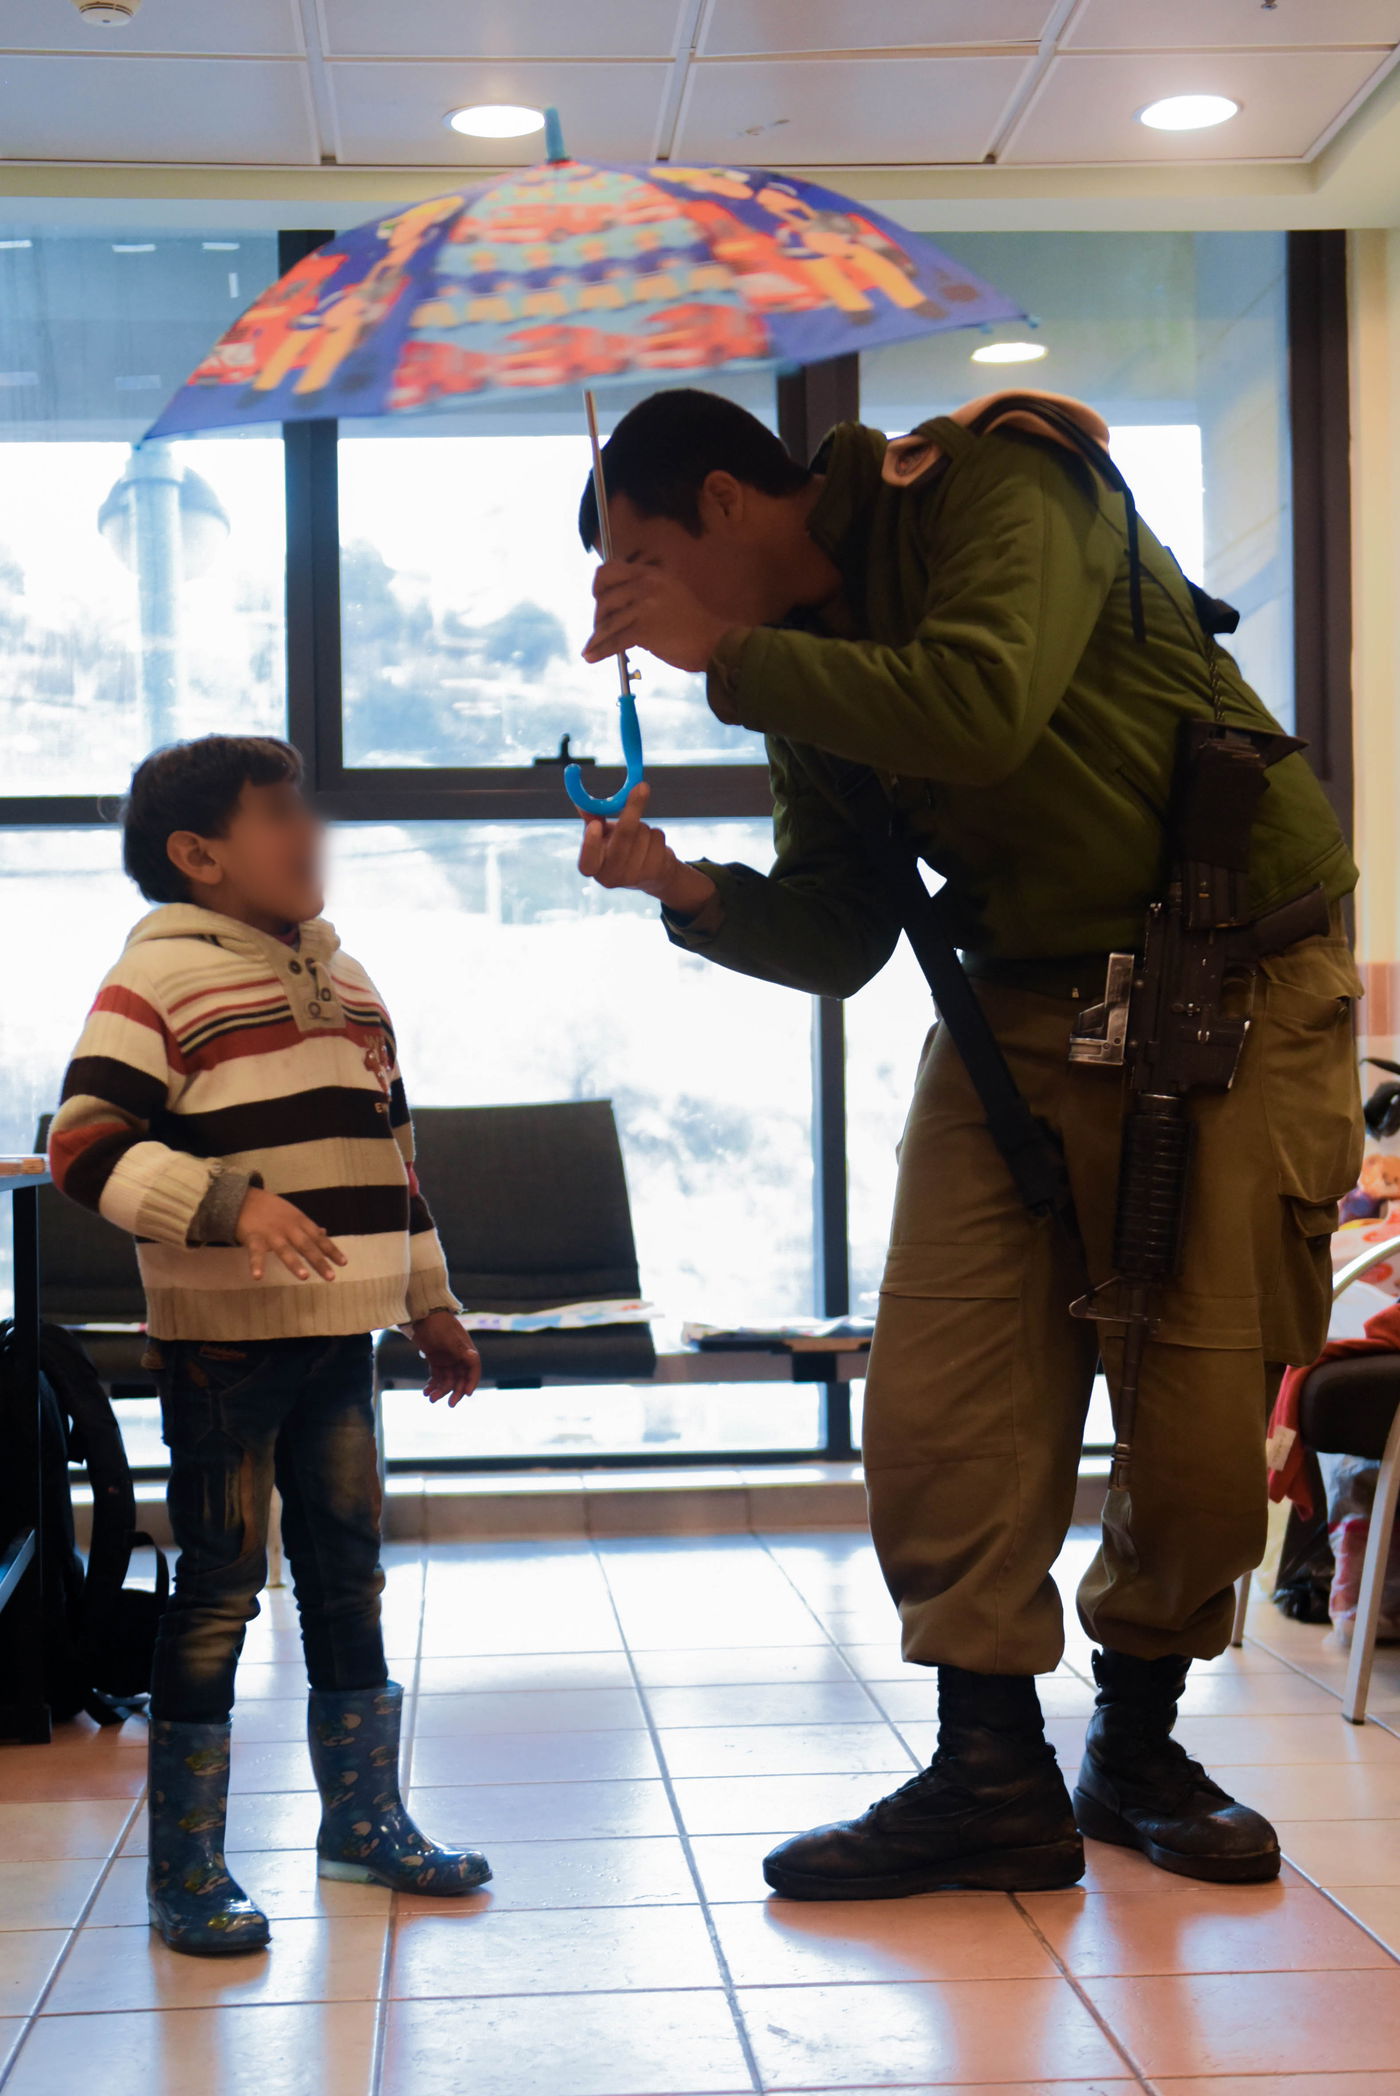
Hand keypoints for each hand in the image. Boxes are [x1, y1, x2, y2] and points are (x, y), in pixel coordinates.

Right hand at [235, 1187, 346, 1282]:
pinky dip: (256, 1264)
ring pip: (284, 1249)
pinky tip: (258, 1276)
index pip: (319, 1238)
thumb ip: (308, 1226)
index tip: (343, 1263)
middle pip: (306, 1245)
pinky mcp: (253, 1237)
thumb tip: (325, 1232)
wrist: (245, 1198)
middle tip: (331, 1277)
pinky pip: (255, 1252)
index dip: (331, 1250)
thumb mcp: (293, 1214)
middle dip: (319, 1261)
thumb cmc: (272, 1210)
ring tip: (304, 1277)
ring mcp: (271, 1233)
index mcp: (300, 1222)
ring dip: (294, 1263)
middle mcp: (288, 1228)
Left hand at [410, 1311, 480, 1404]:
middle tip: (450, 1404)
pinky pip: (436, 1376)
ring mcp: (447, 1359)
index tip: (466, 1394)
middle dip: (455, 1392)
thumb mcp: (449, 1337)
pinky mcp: (435, 1359)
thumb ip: (460, 1349)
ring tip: (430, 1398)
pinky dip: (432, 1385)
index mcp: (466, 1351)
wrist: (421, 1314)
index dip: (471, 1382)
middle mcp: (458, 1357)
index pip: (473, 1370)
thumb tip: (474, 1358)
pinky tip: (426, 1391)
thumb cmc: (438, 1324)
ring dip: (440, 1390)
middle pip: (460, 1379)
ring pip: (447, 1380)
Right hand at [576, 783, 716, 915]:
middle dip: (633, 809)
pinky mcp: (655, 873)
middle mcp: (611, 877)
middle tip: (641, 786)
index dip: (590, 844)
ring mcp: (635, 877)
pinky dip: (656, 834)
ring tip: (638, 837)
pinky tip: (651, 845)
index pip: (587, 862)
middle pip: (623, 839)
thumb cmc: (618, 849)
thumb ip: (592, 819)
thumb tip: (581, 803)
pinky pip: (658, 839)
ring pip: (643, 834)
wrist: (649, 874)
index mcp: (593, 868)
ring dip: (643, 826)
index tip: (595, 824)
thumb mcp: (602, 836)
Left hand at [582, 560, 733, 673]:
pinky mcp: (643, 629)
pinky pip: (614, 640)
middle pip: (605, 597)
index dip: (599, 585)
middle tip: (600, 629)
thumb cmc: (692, 622)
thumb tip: (615, 605)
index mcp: (651, 574)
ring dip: (596, 638)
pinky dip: (600, 651)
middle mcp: (645, 585)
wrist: (713, 642)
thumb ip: (644, 591)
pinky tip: (590, 657)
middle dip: (598, 616)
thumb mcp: (669, 592)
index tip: (598, 598)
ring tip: (588, 650)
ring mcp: (644, 606)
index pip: (611, 569)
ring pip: (608, 622)